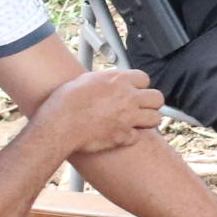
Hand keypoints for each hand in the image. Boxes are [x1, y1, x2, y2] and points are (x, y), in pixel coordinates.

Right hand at [33, 67, 162, 160]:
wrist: (58, 125)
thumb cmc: (65, 101)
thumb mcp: (86, 80)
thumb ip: (105, 80)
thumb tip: (111, 81)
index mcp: (119, 80)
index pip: (145, 79)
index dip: (140, 87)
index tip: (134, 92)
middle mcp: (128, 97)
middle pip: (157, 98)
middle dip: (151, 104)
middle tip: (141, 108)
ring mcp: (129, 117)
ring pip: (155, 119)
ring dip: (147, 121)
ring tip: (136, 123)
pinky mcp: (124, 136)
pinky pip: (138, 137)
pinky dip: (130, 138)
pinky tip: (120, 136)